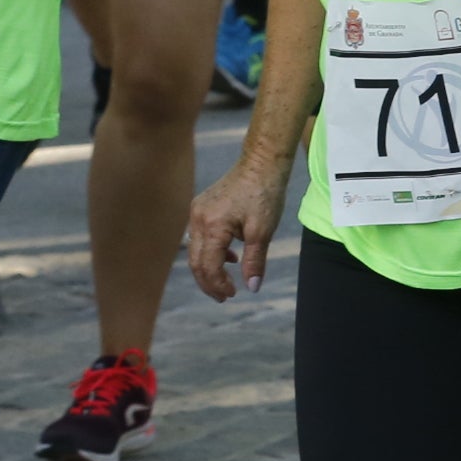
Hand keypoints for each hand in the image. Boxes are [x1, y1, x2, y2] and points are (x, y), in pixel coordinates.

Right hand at [184, 153, 288, 300]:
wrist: (261, 164)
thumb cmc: (265, 195)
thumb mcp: (263, 232)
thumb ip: (255, 262)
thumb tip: (252, 288)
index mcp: (211, 226)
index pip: (207, 266)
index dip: (218, 285)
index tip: (233, 295)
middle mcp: (197, 219)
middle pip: (196, 261)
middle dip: (209, 282)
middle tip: (225, 297)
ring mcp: (197, 212)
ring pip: (196, 250)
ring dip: (209, 268)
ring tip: (227, 282)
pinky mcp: (201, 207)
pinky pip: (200, 236)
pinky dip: (212, 251)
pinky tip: (231, 258)